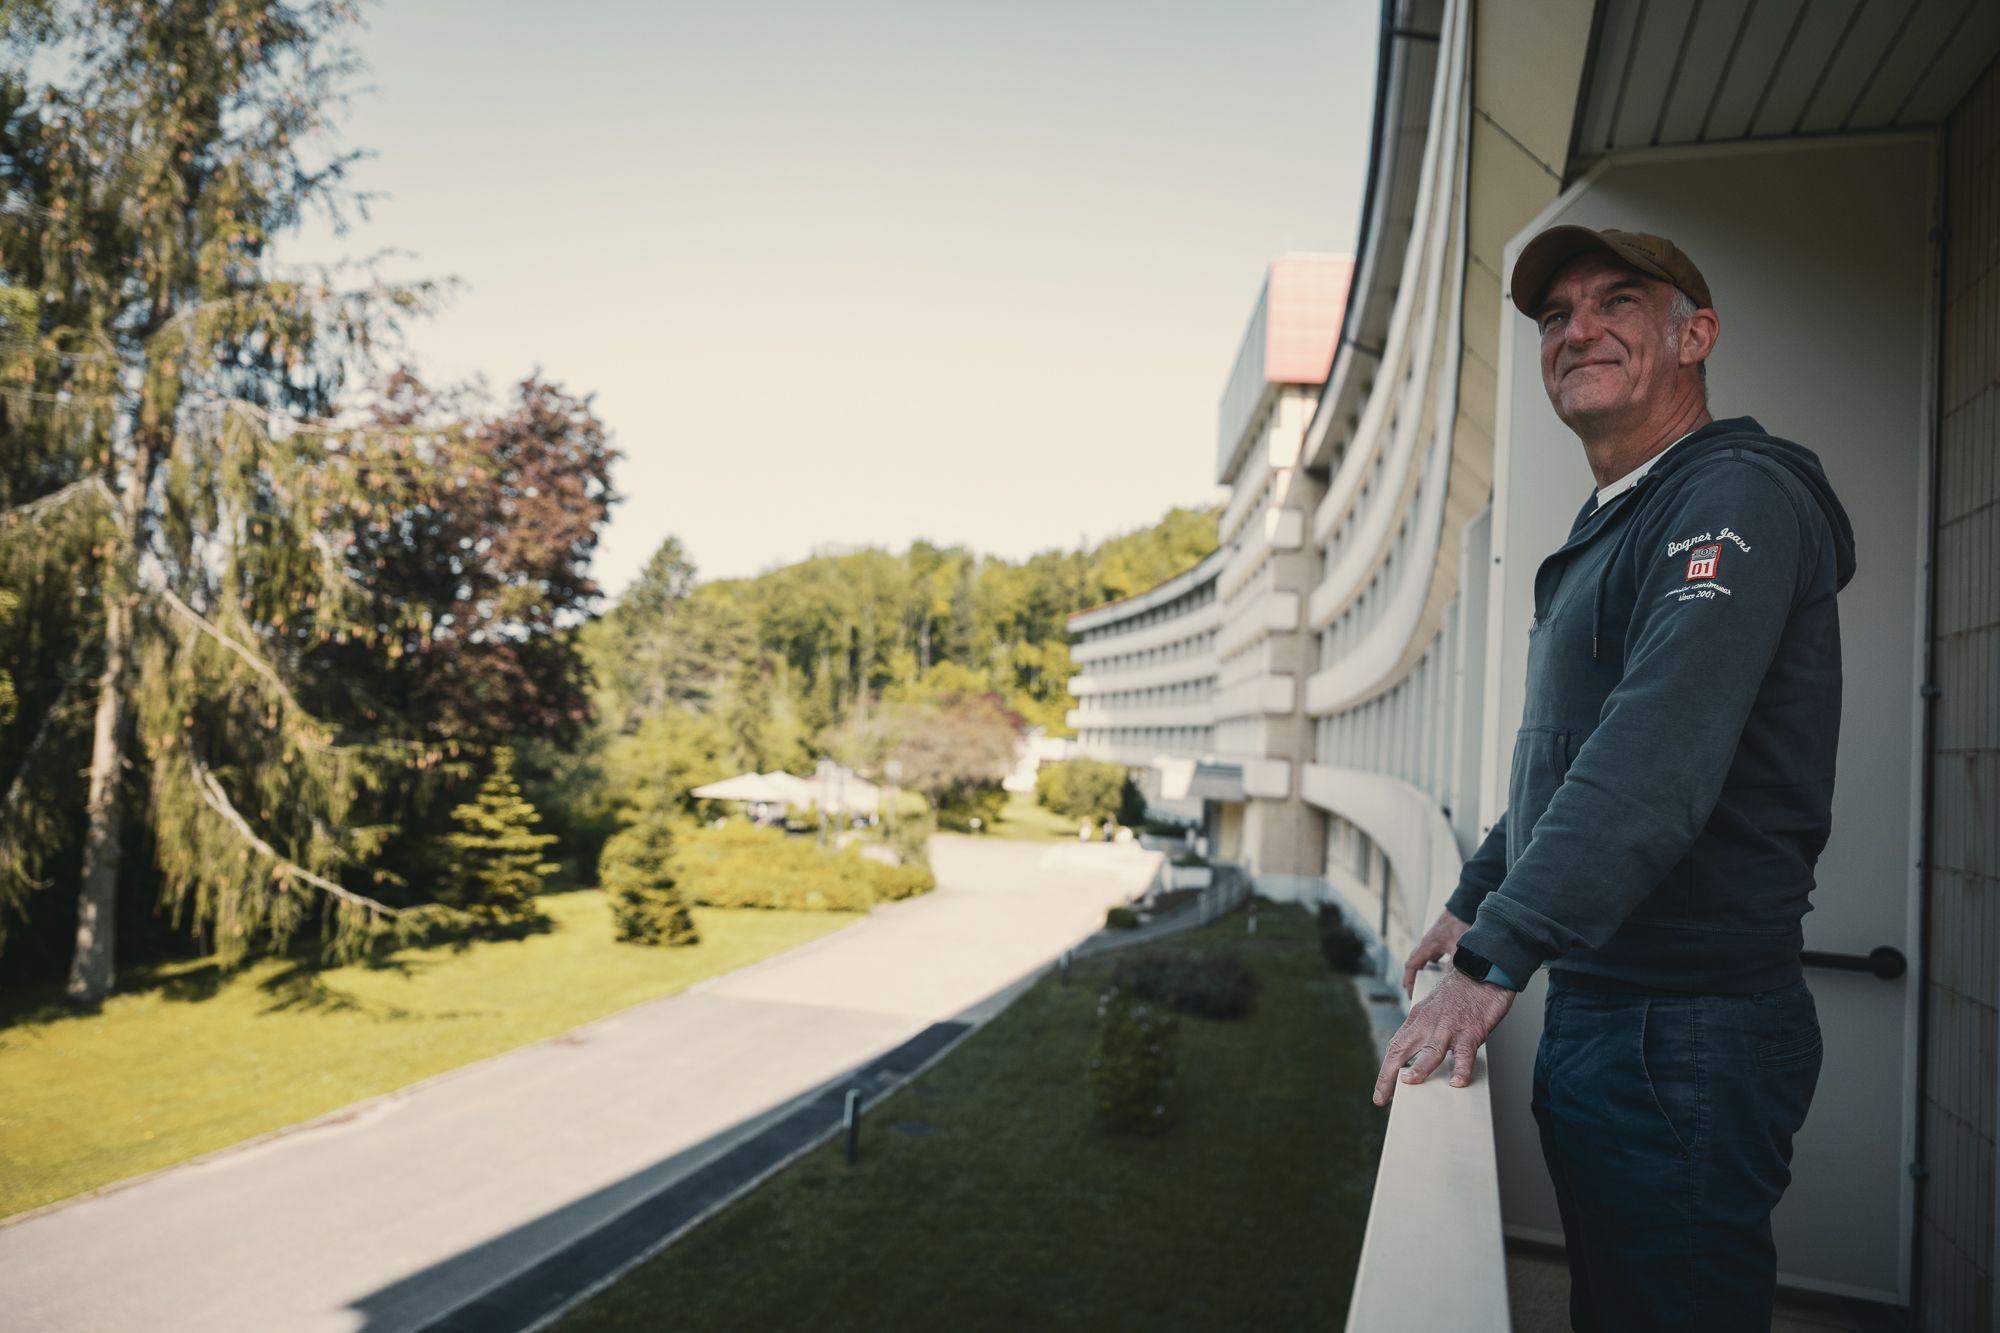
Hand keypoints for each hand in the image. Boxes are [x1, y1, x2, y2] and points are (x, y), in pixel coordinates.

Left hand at [1372, 966, 1515, 1105]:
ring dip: (1419, 1068)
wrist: (1482, 970)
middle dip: (1388, 1076)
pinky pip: (1464, 1052)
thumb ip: (1426, 1031)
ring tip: (1409, 1083)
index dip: (1385, 1071)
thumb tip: (1419, 1058)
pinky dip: (1461, 1068)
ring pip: (1431, 1050)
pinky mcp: (1471, 1030)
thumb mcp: (1435, 1009)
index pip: (1395, 1047)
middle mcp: (1428, 1023)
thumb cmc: (1461, 994)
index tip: (1380, 1093)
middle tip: (1381, 1097)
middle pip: (1402, 1050)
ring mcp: (1449, 1027)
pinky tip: (1457, 1082)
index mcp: (1418, 1020)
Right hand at [1402, 908, 1471, 997]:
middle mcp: (1425, 944)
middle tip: (1412, 992)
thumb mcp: (1457, 947)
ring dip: (1418, 971)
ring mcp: (1431, 942)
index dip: (1409, 980)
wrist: (1462, 909)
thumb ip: (1453, 964)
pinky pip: (1429, 955)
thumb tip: (1451, 982)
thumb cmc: (1458, 925)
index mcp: (1426, 946)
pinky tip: (1436, 969)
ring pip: (1420, 959)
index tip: (1411, 994)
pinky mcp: (1438, 940)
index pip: (1411, 966)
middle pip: (1412, 963)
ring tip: (1421, 983)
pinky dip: (1428, 964)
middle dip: (1411, 978)